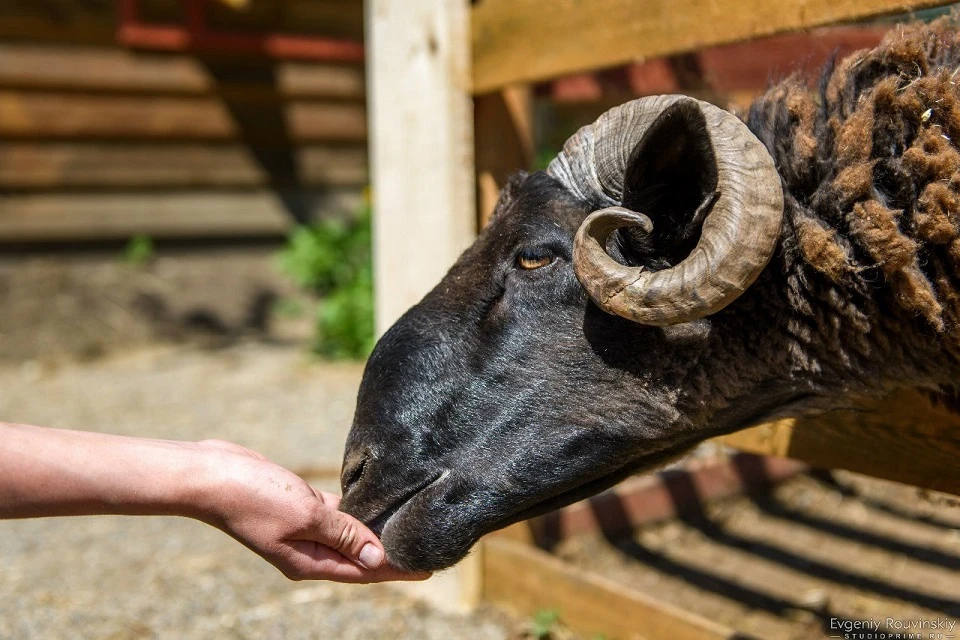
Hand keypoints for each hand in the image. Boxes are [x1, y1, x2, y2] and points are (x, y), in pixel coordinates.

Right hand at [191, 440, 428, 582]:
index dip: (397, 569)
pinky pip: (335, 511)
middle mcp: (309, 550)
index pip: (364, 571)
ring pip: (349, 531)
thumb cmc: (253, 497)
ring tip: (408, 522)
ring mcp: (303, 528)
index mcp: (310, 562)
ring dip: (375, 528)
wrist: (210, 474)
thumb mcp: (305, 516)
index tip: (429, 567)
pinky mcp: (299, 504)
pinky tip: (375, 500)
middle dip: (391, 552)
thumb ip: (343, 534)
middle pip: (360, 555)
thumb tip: (376, 558)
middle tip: (427, 544)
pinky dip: (355, 507)